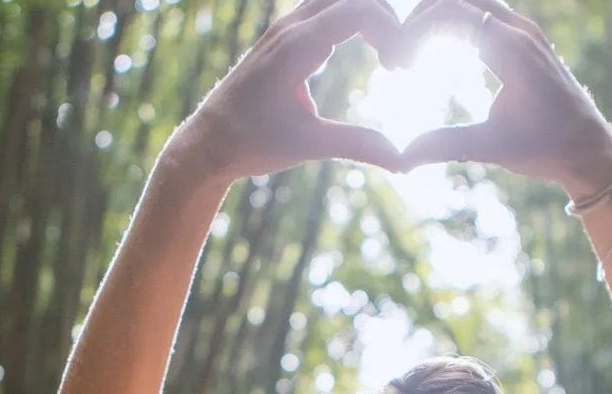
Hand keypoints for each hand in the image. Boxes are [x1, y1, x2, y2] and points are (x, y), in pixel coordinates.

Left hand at [166, 0, 408, 185]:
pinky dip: (355, 21)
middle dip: (387, 19)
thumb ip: (357, 145)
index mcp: (296, 47)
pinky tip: (369, 52)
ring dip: (371, 17)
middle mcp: (289, 28)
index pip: (359, 9)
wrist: (207, 142)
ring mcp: (284, 29)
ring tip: (389, 55)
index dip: (392, 31)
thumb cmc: (251, 143)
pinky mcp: (283, 37)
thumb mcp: (307, 146)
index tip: (399, 69)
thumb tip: (405, 160)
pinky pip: (327, 10)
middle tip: (399, 61)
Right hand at [398, 0, 611, 194]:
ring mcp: (524, 30)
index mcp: (513, 50)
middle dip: (418, 19)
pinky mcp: (524, 38)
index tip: (396, 65)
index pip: (450, 14)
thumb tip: (401, 157)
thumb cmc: (547, 148)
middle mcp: (520, 30)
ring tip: (412, 54)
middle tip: (397, 58)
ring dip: (435, 18)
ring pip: (469, 1)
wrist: (590, 148)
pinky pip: (482, 13)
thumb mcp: (493, 148)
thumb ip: (446, 145)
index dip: (413, 32)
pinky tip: (435, 52)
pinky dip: (453, 22)